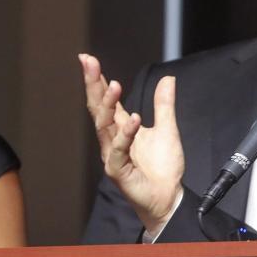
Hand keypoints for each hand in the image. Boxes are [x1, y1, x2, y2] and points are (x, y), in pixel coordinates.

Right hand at [79, 54, 184, 232]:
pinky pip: (119, 150)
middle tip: (89, 63)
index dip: (98, 81)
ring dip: (108, 105)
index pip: (107, 101)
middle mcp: (113, 140)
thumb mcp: (168, 129)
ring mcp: (113, 155)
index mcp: (121, 128)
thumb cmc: (164, 167)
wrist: (168, 197)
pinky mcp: (119, 170)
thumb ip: (164, 105)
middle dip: (94, 85)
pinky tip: (133, 119)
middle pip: (99, 109)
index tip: (88, 59)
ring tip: (113, 86)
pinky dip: (126, 134)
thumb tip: (168, 79)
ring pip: (104, 127)